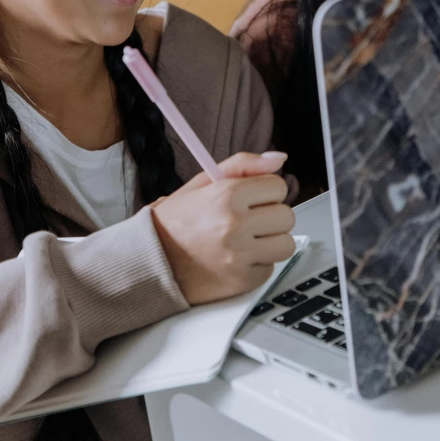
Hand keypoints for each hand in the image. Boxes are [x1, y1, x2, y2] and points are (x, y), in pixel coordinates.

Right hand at [151, 152, 295, 304]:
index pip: (278, 186)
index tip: (252, 198)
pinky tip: (236, 258)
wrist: (152, 259)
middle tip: (248, 220)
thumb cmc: (177, 220)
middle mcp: (235, 225)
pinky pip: (270, 268)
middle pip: (286, 216)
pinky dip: (257, 264)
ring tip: (245, 240)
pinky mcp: (242, 281)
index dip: (265, 192)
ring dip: (270, 242)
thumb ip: (244, 164)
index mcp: (227, 194)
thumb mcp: (204, 181)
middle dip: (271, 216)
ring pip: (285, 244)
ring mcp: (239, 256)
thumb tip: (279, 158)